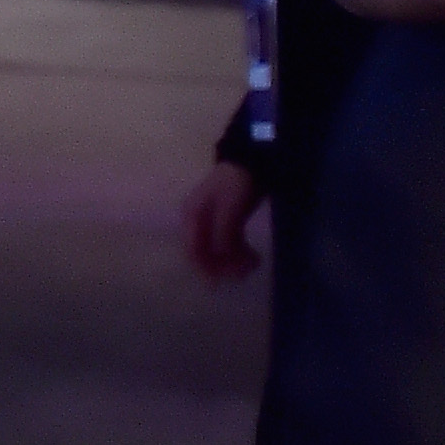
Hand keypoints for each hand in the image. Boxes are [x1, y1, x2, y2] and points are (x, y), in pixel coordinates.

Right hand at [180, 159, 264, 283]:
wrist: (253, 160)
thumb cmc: (236, 185)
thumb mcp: (228, 212)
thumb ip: (223, 238)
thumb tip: (221, 265)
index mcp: (192, 216)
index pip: (192, 250)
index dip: (204, 268)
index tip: (218, 284)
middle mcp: (197, 219)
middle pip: (204, 251)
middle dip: (222, 265)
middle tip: (243, 273)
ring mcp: (213, 219)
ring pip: (218, 248)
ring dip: (232, 259)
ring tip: (253, 264)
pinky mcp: (228, 218)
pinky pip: (229, 241)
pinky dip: (239, 251)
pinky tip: (251, 255)